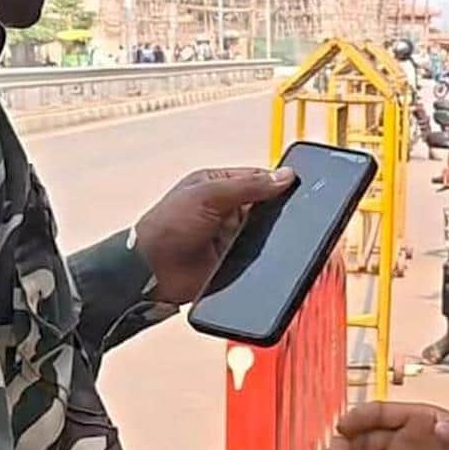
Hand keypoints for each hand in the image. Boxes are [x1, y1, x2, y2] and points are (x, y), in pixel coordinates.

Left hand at [134, 167, 296, 303]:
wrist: (150, 272)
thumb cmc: (165, 227)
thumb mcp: (207, 195)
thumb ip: (247, 185)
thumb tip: (284, 176)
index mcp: (217, 184)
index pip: (257, 177)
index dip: (277, 181)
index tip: (298, 186)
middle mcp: (225, 208)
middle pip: (265, 205)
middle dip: (276, 210)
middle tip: (293, 213)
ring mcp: (230, 235)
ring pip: (264, 231)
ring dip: (270, 234)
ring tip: (276, 236)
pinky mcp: (233, 260)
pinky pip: (258, 254)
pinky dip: (264, 254)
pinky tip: (269, 253)